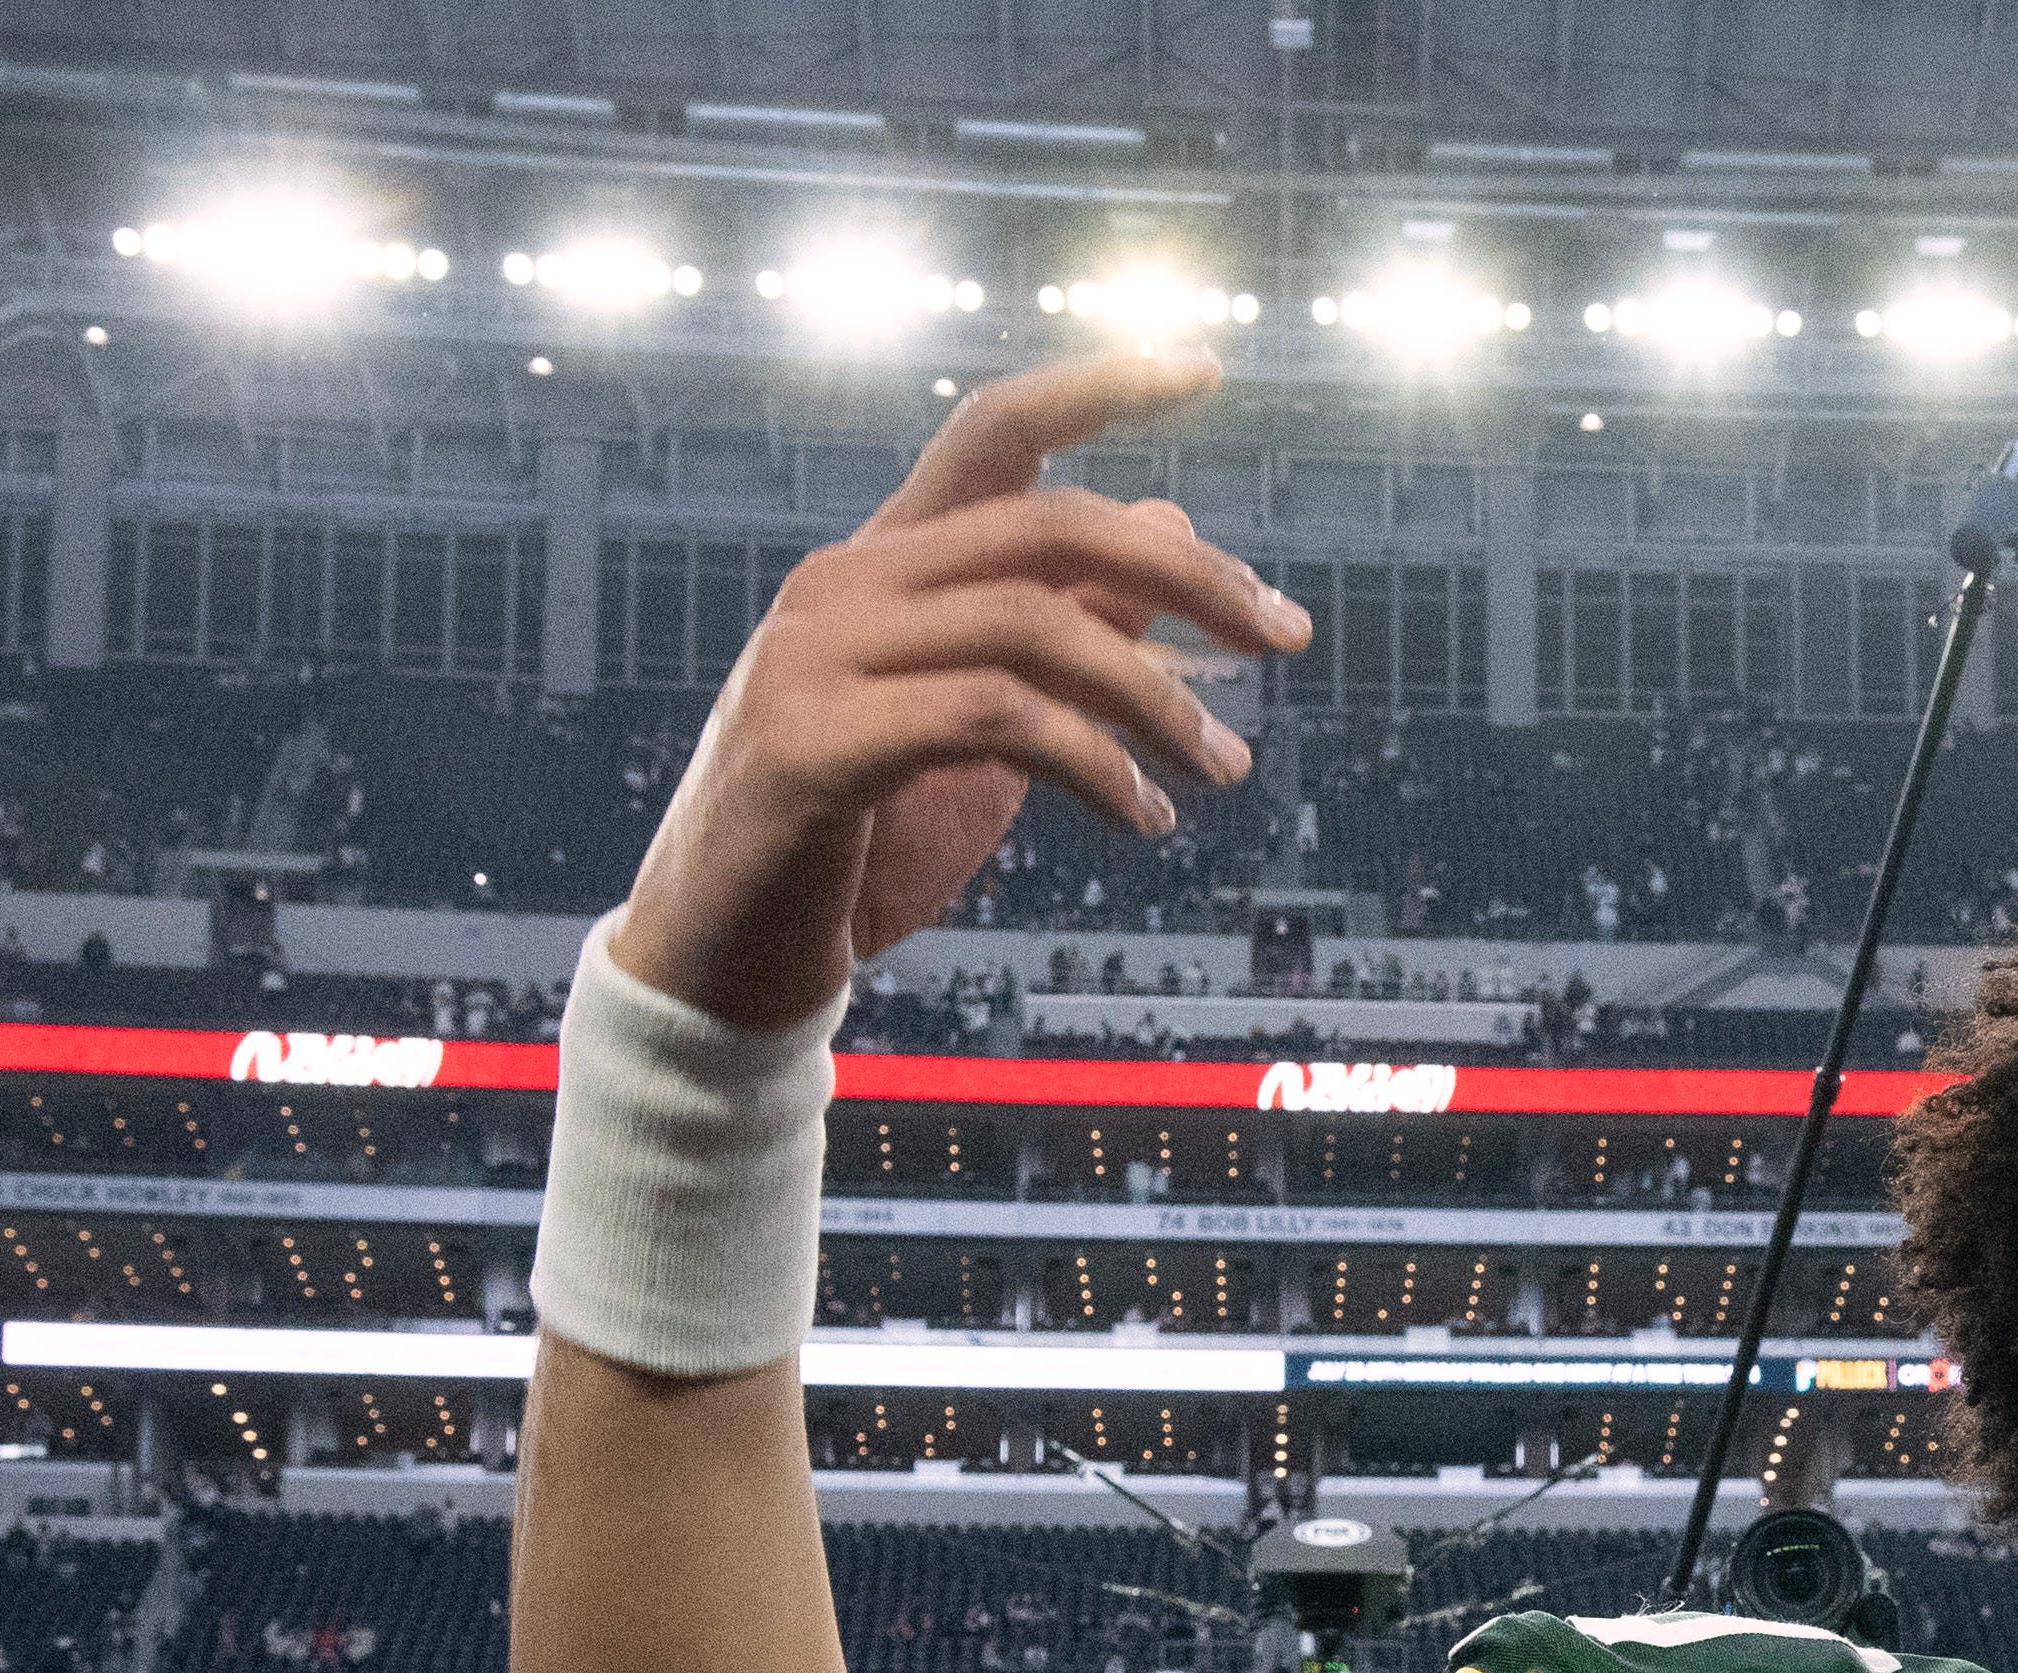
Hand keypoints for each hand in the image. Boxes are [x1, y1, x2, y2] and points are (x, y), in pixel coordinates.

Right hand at [608, 354, 1308, 1030]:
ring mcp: (814, 657)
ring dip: (1157, 700)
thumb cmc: (863, 846)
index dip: (1096, 388)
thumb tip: (1169, 524)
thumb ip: (1066, 632)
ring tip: (1223, 766)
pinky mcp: (809, 745)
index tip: (1203, 366)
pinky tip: (1144, 821)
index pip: (991, 432)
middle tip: (1289, 636)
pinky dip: (1094, 767)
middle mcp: (841, 585)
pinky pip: (990, 720)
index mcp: (882, 566)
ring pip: (1032, 625)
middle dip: (1189, 577)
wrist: (728, 962)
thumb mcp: (987, 733)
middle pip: (1046, 524)